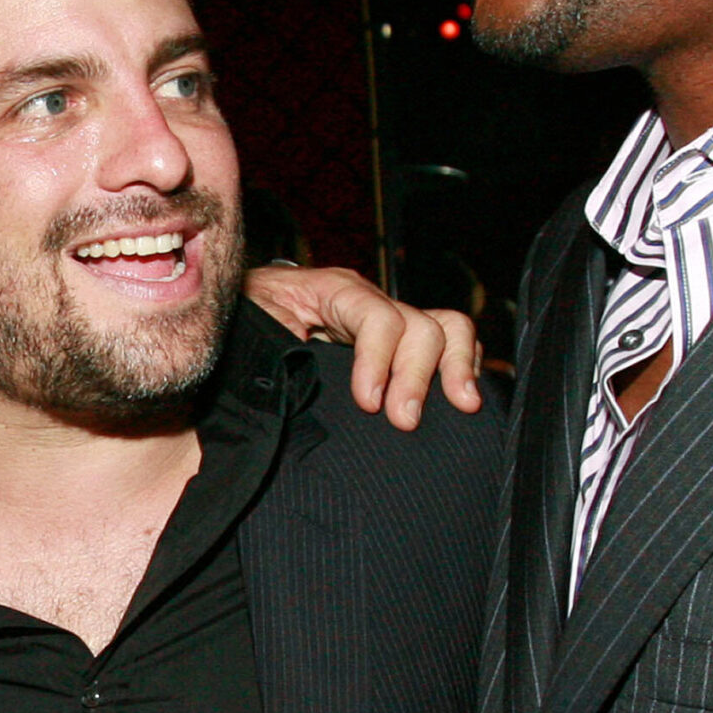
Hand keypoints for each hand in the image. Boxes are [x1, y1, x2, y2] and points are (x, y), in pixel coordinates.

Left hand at [242, 265, 481, 428]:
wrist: (248, 307)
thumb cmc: (248, 320)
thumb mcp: (249, 329)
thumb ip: (262, 354)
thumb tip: (262, 399)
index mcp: (332, 291)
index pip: (376, 315)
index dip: (378, 358)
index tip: (368, 402)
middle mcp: (370, 300)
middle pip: (419, 324)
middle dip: (417, 375)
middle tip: (404, 421)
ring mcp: (391, 318)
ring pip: (445, 327)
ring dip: (456, 367)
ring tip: (462, 406)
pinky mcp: (401, 341)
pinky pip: (450, 342)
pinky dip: (464, 367)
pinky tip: (463, 400)